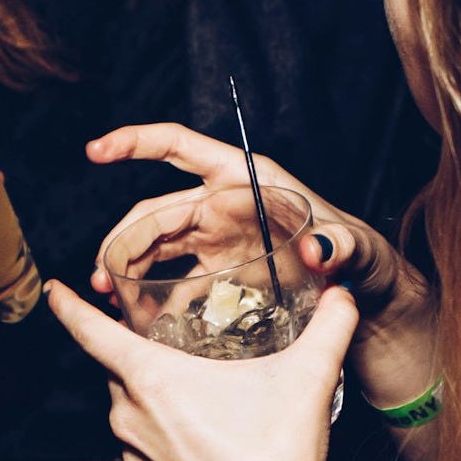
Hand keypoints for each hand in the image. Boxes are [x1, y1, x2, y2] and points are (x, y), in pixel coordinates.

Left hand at [47, 279, 355, 460]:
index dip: (69, 306)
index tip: (52, 289)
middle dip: (137, 345)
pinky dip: (158, 419)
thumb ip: (329, 326)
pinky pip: (140, 433)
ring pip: (129, 399)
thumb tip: (343, 292)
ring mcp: (132, 450)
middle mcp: (129, 413)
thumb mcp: (307, 377)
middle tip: (171, 332)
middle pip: (118, 364)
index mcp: (150, 378)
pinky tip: (198, 423)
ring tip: (194, 380)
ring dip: (151, 385)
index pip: (90, 332)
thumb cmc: (277, 455)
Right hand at [87, 123, 436, 407]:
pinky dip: (152, 294)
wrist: (364, 297)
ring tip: (108, 297)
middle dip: (123, 238)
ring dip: (127, 266)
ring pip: (156, 243)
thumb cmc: (364, 258)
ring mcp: (217, 237)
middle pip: (157, 210)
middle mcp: (224, 203)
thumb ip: (341, 245)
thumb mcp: (358, 248)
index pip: (180, 148)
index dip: (136, 143)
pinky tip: (138, 318)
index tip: (96, 150)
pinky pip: (174, 278)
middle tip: (104, 278)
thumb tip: (320, 248)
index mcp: (245, 180)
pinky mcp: (219, 270)